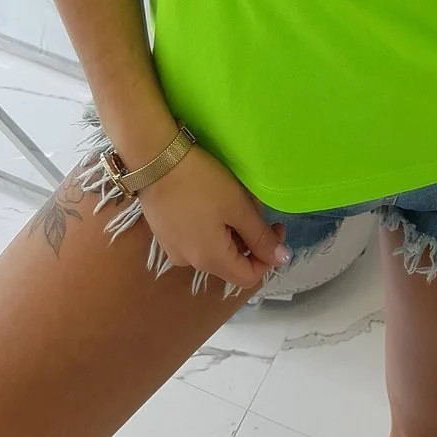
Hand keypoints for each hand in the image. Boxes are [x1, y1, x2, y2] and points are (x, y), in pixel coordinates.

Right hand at [137, 144, 290, 290]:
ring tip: (232, 200)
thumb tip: (282, 260)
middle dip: (250, 238)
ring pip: (214, 250)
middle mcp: (190, 262)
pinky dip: (212, 227)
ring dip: (231, 231)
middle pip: (231, 263)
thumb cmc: (202, 183)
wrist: (154, 160)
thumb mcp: (238, 207)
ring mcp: (174, 249)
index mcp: (210, 261)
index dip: (268, 257)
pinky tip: (211, 201)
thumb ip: (260, 237)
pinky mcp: (164, 234)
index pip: (249, 277)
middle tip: (254, 206)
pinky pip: (197, 239)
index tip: (276, 226)